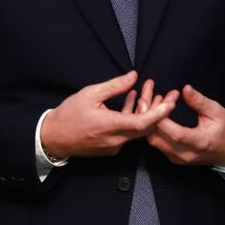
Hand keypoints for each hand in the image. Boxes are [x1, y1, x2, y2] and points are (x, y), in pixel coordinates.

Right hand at [40, 71, 176, 158]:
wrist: (54, 138)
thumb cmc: (68, 115)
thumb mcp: (89, 94)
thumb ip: (114, 86)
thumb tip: (133, 76)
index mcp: (110, 126)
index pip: (142, 122)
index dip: (159, 113)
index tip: (170, 103)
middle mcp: (116, 140)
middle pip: (145, 128)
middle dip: (159, 112)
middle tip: (170, 97)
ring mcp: (114, 146)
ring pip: (137, 131)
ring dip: (146, 114)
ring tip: (154, 95)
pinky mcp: (111, 147)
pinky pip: (128, 133)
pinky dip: (134, 119)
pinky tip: (133, 103)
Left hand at [145, 84, 224, 166]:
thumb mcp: (217, 112)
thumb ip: (199, 101)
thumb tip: (186, 89)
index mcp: (200, 142)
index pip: (175, 133)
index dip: (163, 117)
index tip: (157, 100)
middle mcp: (186, 154)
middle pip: (158, 138)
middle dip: (149, 117)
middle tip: (146, 97)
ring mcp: (179, 158)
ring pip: (154, 141)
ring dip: (149, 122)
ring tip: (149, 102)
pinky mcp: (174, 158)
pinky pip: (158, 144)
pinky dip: (153, 128)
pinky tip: (154, 113)